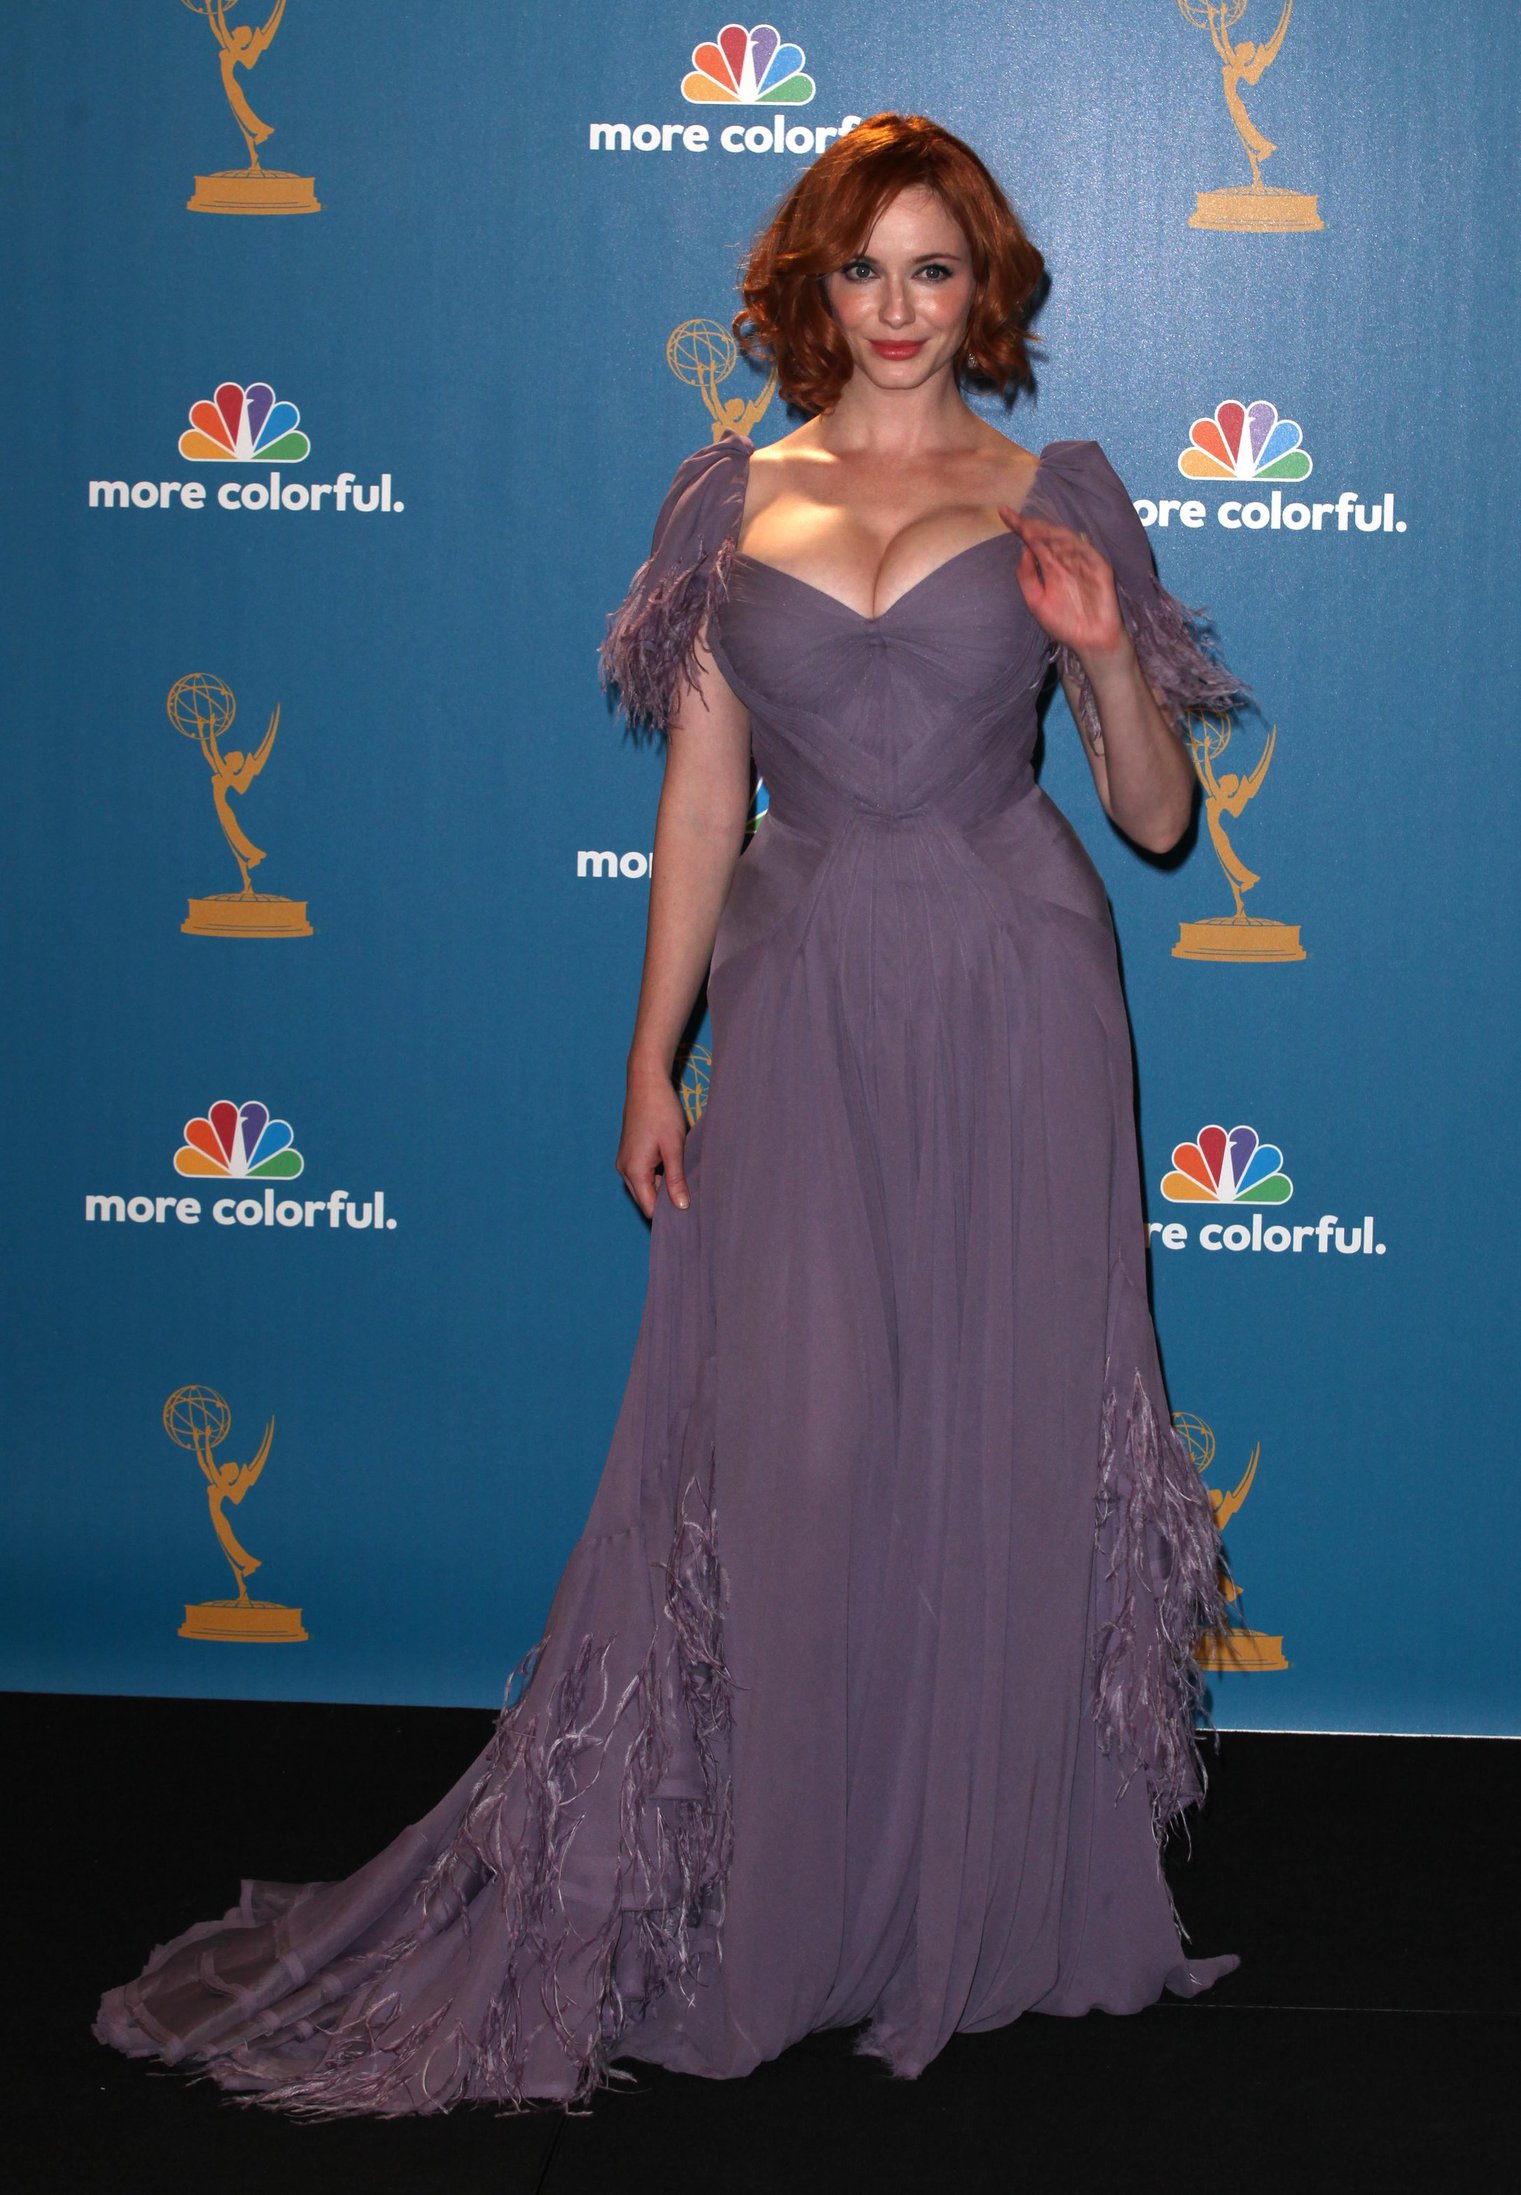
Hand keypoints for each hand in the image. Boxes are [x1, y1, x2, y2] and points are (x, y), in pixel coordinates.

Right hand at [617, 1060, 690, 1219]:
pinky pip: (644, 1174)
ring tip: (686, 1179)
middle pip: (646, 1200)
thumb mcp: (674, 1147)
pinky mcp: (630, 1152)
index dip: (669, 1214)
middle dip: (666, 1202)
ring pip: (645, 1186)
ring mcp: (626, 1160)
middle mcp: (625, 1169)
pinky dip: (658, 1175)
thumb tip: (681, 1207)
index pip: (649, 1208)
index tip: (690, 1213)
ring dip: (663, 1186)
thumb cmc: (661, 1112)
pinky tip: (676, 1166)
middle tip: (692, 1197)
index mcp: (634, 1171)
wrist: (646, 1083)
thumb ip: (676, 1179)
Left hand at [997, 507, 1133, 671]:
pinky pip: (1086, 552)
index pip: (1034, 542)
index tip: (1003, 512)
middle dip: (1032, 526)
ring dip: (1049, 532)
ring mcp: (1083, 563)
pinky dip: (1072, 545)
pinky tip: (1056, 541)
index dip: (1019, 526)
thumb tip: (1023, 550)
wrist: (1089, 642)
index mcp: (1050, 567)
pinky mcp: (1099, 569)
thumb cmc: (1065, 624)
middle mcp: (1065, 561)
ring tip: (1032, 527)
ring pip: (1065, 540)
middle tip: (1017, 519)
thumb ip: (1027, 578)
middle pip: (1048, 536)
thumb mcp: (1036, 602)